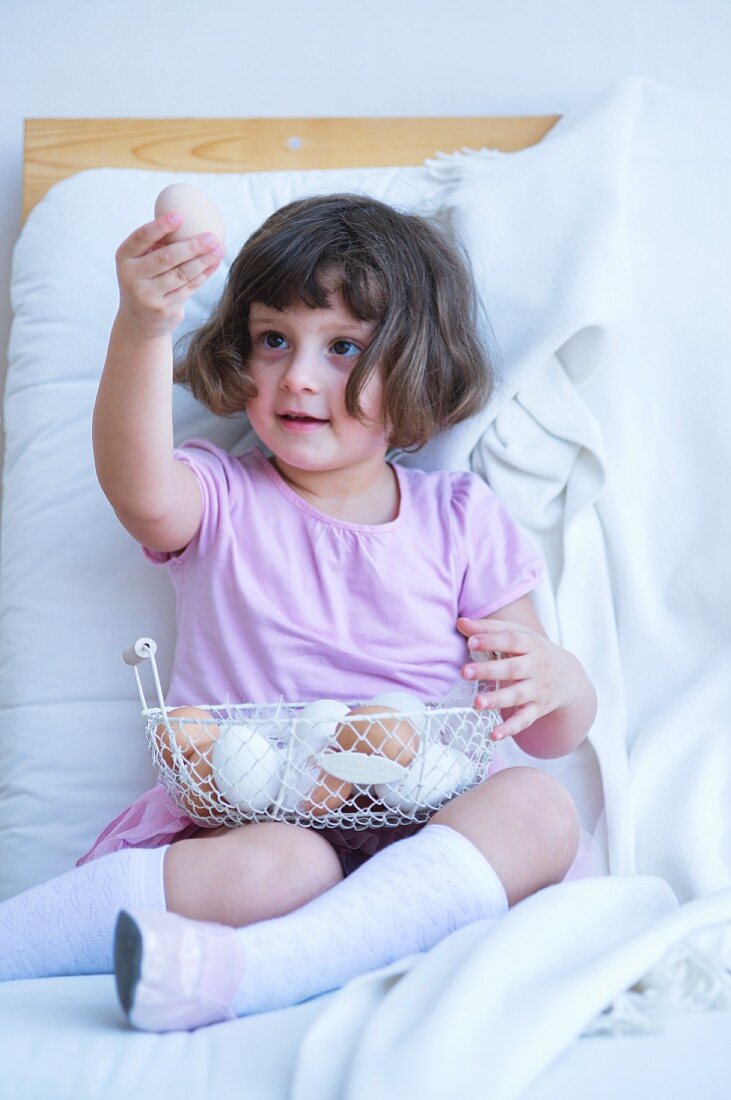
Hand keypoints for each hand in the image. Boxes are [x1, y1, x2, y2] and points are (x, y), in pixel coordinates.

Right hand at [114, 213, 223, 338]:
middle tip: (211, 236)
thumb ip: (157, 243)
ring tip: (219, 248)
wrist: (139, 321)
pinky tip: (214, 263)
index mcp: (124, 257)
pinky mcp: (163, 309)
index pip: (141, 238)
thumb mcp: (141, 261)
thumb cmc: (144, 279)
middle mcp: (132, 277)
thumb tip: (188, 215)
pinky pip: (188, 288)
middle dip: (192, 246)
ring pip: (181, 274)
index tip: (179, 215)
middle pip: (166, 258)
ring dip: (203, 260)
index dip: (160, 226)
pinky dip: (204, 274)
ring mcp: (147, 295)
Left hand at [456, 616, 580, 740]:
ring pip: (517, 695)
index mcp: (530, 644)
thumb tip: (460, 623)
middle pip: (512, 668)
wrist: (569, 677)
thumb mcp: (518, 634)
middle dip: (489, 670)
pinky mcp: (537, 709)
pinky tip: (494, 734)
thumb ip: (489, 628)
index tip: (470, 642)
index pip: (511, 640)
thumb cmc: (533, 651)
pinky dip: (510, 728)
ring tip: (477, 702)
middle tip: (464, 672)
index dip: (491, 640)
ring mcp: (537, 690)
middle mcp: (536, 667)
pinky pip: (524, 720)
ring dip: (497, 700)